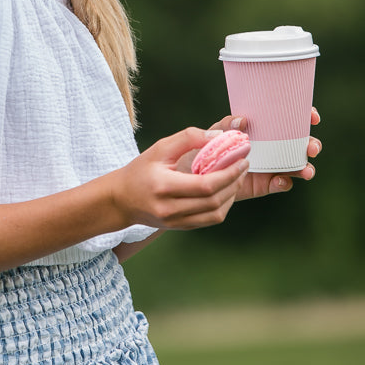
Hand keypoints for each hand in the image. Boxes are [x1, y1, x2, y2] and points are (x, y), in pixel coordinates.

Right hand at [108, 127, 249, 231]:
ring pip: (215, 213)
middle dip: (234, 182)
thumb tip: (218, 136)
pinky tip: (226, 190)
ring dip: (231, 195)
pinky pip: (210, 220)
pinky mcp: (181, 227)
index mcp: (164, 186)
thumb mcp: (160, 148)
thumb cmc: (140, 171)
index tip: (241, 160)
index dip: (229, 173)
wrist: (121, 200)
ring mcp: (176, 221)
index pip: (206, 185)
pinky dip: (223, 205)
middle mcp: (170, 208)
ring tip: (237, 177)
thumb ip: (188, 137)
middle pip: (214, 200)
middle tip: (243, 165)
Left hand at [205, 108, 320, 199]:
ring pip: (298, 166)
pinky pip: (281, 184)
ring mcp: (272, 166)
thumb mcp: (214, 133)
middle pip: (301, 144)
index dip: (306, 116)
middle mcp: (273, 147)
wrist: (198, 176)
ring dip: (306, 168)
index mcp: (265, 129)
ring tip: (305, 171)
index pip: (290, 118)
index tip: (312, 117)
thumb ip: (225, 125)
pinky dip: (284, 183)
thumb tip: (242, 120)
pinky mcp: (265, 184)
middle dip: (312, 144)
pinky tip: (280, 180)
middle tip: (311, 148)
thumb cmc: (206, 148)